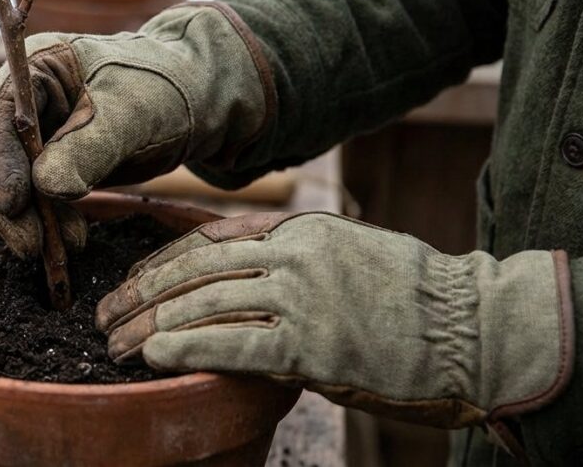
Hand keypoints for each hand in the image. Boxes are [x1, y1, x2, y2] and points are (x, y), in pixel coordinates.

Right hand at [0, 2, 272, 256]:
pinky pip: (37, 196)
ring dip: (30, 219)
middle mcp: (25, 98)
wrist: (200, 102)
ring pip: (13, 181)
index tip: (13, 203)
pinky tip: (68, 243)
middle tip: (31, 246)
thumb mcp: (130, 115)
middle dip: (11, 203)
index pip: (1, 115)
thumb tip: (46, 187)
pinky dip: (48, 221)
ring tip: (57, 252)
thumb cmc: (168, 89)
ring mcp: (36, 132)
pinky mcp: (52, 161)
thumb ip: (88, 146)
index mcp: (36, 65)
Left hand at [97, 212, 573, 428]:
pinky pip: (231, 342)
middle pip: (193, 269)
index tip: (129, 281)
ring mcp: (300, 296)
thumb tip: (244, 274)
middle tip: (104, 315)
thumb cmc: (416, 299)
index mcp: (298, 229)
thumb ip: (294, 258)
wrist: (478, 328)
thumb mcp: (349, 254)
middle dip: (140, 293)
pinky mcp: (310, 343)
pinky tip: (152, 354)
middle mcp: (292, 254)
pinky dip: (185, 346)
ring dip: (149, 324)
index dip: (160, 262)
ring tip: (114, 342)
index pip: (208, 240)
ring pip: (202, 303)